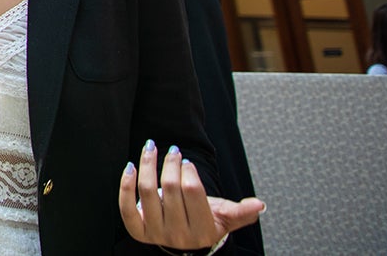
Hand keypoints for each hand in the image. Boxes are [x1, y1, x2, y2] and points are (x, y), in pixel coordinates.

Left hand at [117, 140, 264, 251]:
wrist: (184, 239)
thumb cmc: (204, 222)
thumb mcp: (225, 218)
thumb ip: (241, 212)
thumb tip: (259, 205)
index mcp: (202, 230)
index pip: (193, 192)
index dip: (188, 172)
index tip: (187, 163)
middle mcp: (178, 235)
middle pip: (170, 189)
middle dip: (171, 163)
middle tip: (173, 151)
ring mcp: (156, 233)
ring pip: (147, 191)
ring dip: (148, 164)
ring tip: (151, 148)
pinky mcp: (138, 230)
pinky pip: (126, 205)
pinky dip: (126, 183)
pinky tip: (131, 166)